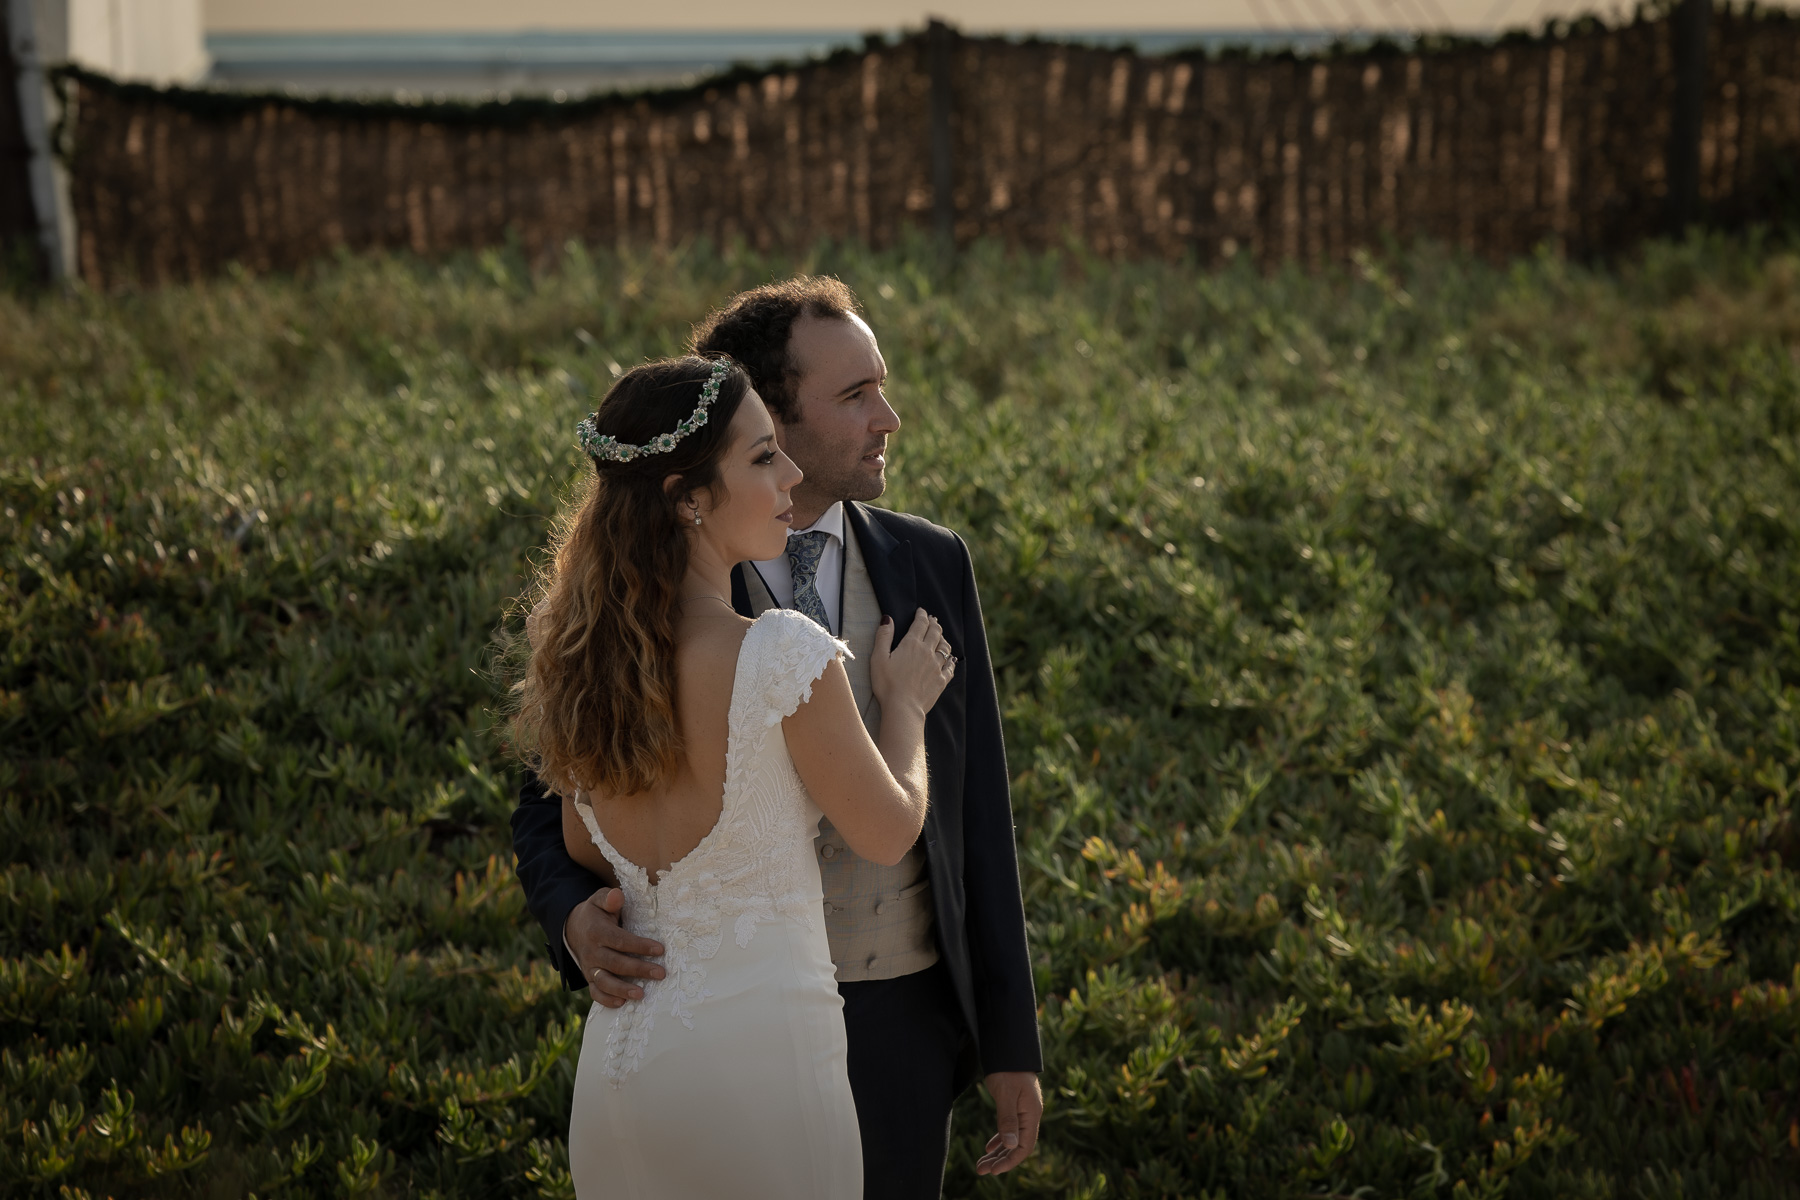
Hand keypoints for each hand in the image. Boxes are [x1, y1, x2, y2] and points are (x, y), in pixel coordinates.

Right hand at [565, 886, 664, 1007]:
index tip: (660, 949)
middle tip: (661, 973)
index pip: (620, 941)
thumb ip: (608, 898)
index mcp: (597, 932)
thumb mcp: (599, 900)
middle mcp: (592, 952)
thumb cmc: (595, 913)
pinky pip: (595, 992)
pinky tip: (622, 1003)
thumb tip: (617, 896)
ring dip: (622, 989)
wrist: (572, 928)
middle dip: (639, 969)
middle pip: (616, 963)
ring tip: (641, 995)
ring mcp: (590, 967)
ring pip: (604, 981)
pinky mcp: (589, 977)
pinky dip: (606, 1000)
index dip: (640, 946)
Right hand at [869, 608, 954, 718]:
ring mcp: (937, 666)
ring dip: (943, 638)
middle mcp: (927, 652)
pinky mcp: (941, 680)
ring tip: (940, 636)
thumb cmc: (887, 684)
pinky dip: (951, 660)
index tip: (921, 611)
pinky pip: (950, 666)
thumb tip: (888, 619)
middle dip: (934, 623)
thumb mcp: (878, 658)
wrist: (903, 708)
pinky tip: (951, 659)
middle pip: (935, 632)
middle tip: (932, 620)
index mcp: (911, 644)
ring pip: (945, 647)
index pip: (920, 624)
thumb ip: (883, 637)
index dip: (921, 615)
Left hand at [975, 1071, 1041, 1175]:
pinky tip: (987, 1148)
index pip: (1024, 1146)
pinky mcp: (1014, 1107)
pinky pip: (1007, 1130)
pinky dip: (998, 1140)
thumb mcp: (1006, 1094)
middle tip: (980, 1171)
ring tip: (980, 1165)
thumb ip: (1008, 1119)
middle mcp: (1029, 1116)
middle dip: (1000, 1161)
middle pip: (1016, 1146)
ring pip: (1010, 1140)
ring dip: (997, 1153)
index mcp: (1031, 1115)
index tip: (994, 1170)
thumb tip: (1011, 1145)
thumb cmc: (1008, 1070)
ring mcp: (1022, 1112)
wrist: (1008, 1050)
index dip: (1010, 1161)